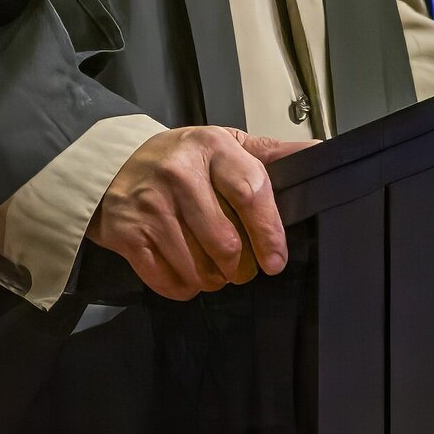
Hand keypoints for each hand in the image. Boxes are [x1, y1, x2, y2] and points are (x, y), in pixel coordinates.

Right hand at [89, 125, 305, 299]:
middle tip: (242, 268)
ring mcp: (150, 206)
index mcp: (211, 147)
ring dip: (213, 280)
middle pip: (225, 243)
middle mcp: (179, 174)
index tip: (276, 260)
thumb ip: (270, 153)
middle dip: (240, 267)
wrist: (112, 165)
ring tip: (214, 270)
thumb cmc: (182, 159)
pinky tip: (188, 275)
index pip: (251, 193)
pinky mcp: (127, 234)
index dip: (269, 233)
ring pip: (197, 267)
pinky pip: (167, 279)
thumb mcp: (225, 145)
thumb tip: (321, 153)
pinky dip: (184, 287)